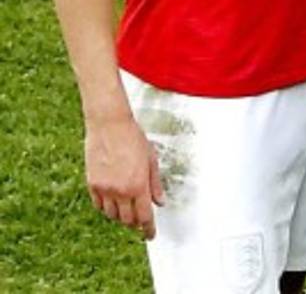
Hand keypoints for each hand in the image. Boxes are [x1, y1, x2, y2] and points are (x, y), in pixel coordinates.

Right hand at [85, 116, 164, 240]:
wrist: (109, 124)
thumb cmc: (132, 137)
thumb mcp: (151, 158)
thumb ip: (155, 183)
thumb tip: (160, 202)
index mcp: (138, 185)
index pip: (144, 216)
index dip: (149, 229)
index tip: (151, 235)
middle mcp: (121, 190)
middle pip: (128, 220)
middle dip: (135, 222)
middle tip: (140, 219)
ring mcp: (105, 189)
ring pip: (112, 215)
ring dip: (121, 216)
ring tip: (127, 208)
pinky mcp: (92, 184)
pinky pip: (99, 206)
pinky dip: (107, 207)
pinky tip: (113, 201)